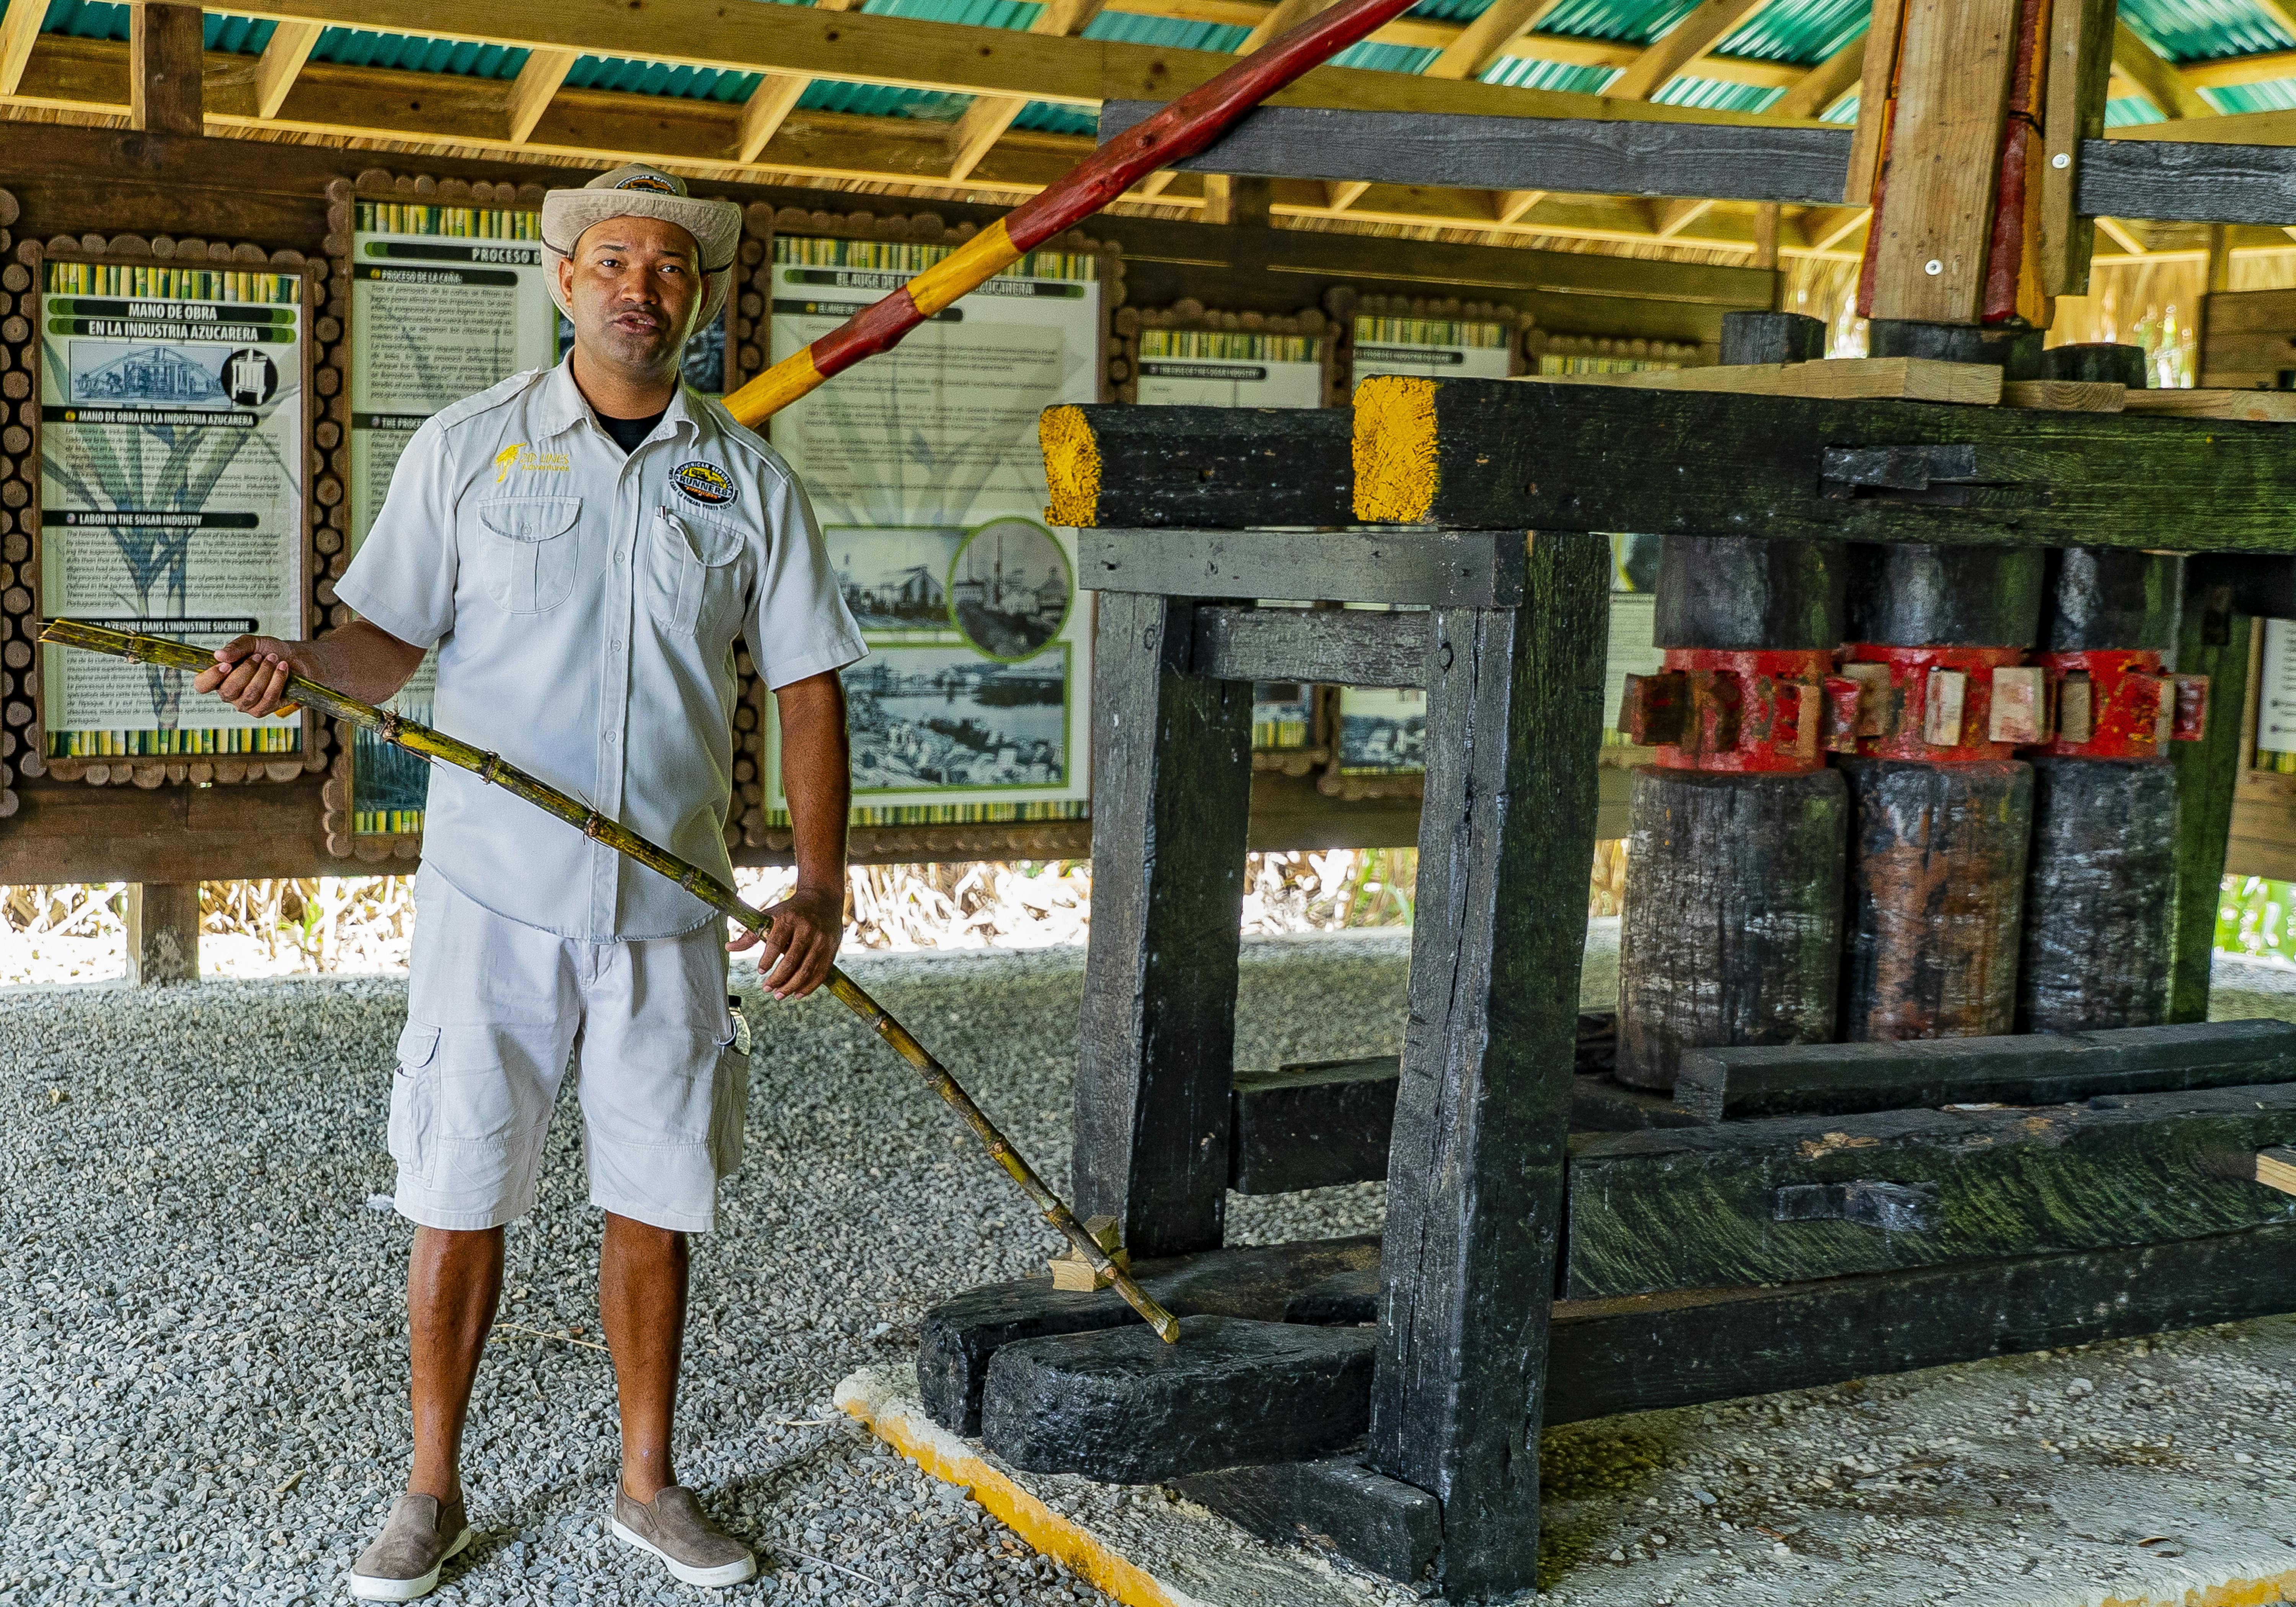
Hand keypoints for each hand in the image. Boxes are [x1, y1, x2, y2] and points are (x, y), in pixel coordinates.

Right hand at [189, 635, 305, 717]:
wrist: (294, 658)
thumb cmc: (269, 651)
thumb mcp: (251, 643)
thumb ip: (235, 647)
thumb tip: (218, 655)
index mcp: (219, 677)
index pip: (202, 685)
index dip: (210, 677)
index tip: (225, 665)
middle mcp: (230, 694)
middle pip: (229, 690)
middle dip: (247, 669)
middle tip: (260, 656)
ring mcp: (246, 704)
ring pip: (251, 694)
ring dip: (265, 673)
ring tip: (273, 659)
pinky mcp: (265, 709)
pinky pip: (269, 698)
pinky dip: (277, 680)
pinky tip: (282, 668)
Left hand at [729, 883, 842, 999]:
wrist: (822, 899)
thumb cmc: (791, 910)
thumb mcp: (770, 915)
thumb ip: (750, 934)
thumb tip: (728, 948)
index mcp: (789, 919)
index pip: (775, 943)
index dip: (767, 960)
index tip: (760, 971)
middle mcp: (807, 929)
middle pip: (791, 960)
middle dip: (778, 979)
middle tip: (766, 989)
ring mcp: (822, 939)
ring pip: (806, 969)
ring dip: (792, 986)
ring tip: (779, 995)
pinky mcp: (832, 948)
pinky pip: (821, 972)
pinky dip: (809, 987)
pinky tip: (798, 994)